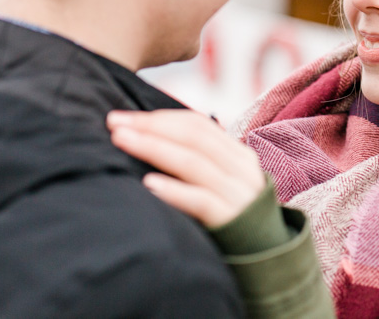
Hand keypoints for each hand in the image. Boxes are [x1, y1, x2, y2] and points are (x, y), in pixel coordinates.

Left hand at [107, 109, 265, 227]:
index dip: (159, 117)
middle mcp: (241, 170)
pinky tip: (148, 184)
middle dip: (151, 127)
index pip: (197, 125)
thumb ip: (200, 163)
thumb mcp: (222, 185)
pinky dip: (174, 190)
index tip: (124, 117)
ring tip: (123, 141)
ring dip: (154, 148)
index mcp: (239, 156)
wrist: (263, 260)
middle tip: (115, 123)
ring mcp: (239, 195)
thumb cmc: (229, 221)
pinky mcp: (232, 222)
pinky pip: (201, 201)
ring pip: (194, 163)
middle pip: (193, 138)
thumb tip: (152, 139)